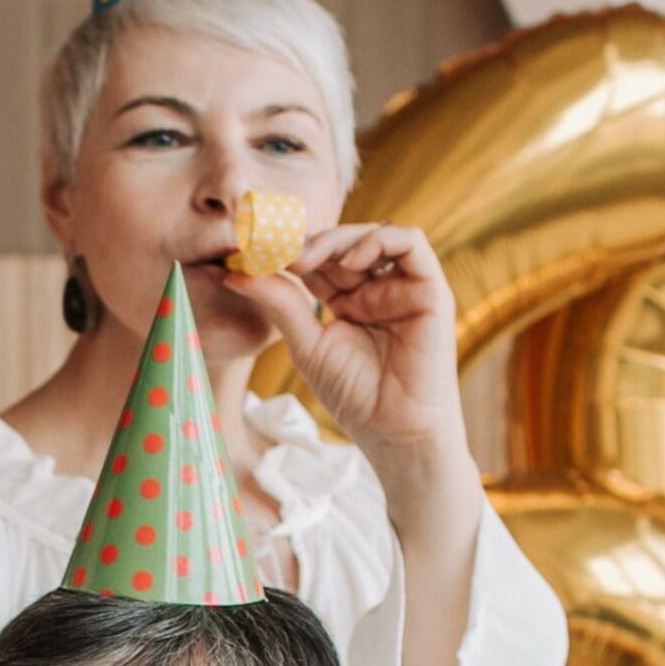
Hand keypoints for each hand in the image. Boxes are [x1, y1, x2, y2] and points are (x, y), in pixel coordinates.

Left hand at [222, 223, 469, 476]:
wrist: (396, 431)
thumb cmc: (355, 397)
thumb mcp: (306, 344)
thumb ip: (278, 304)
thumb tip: (234, 272)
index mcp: (348, 301)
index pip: (319, 261)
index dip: (289, 252)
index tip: (255, 253)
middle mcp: (376, 288)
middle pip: (343, 242)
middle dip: (309, 243)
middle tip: (278, 253)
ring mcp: (404, 287)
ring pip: (374, 234)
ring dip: (338, 238)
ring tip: (308, 261)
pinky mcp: (430, 289)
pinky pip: (411, 242)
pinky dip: (379, 241)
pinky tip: (350, 263)